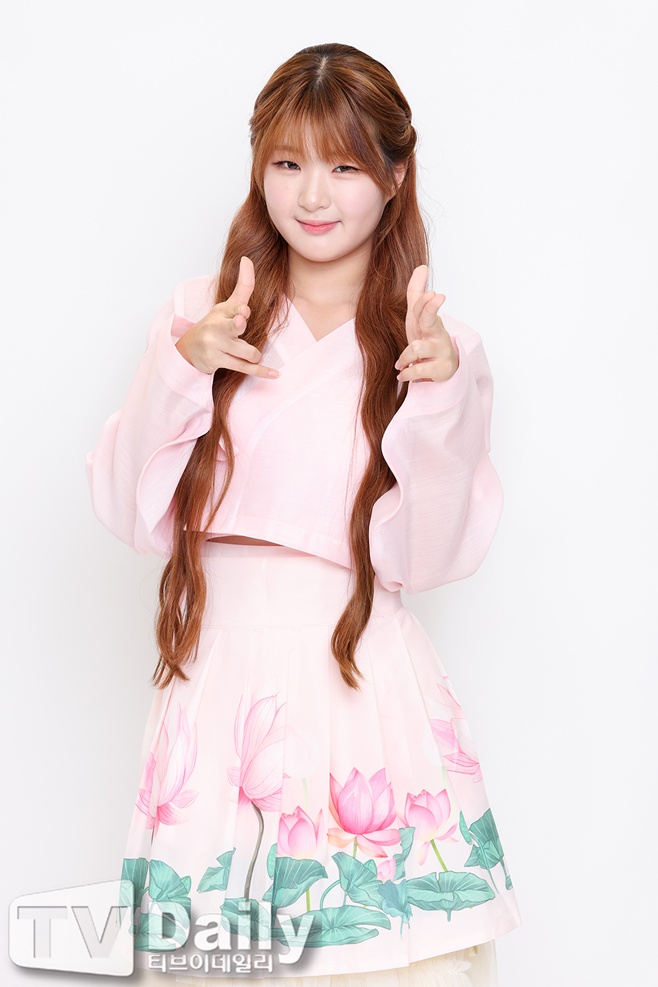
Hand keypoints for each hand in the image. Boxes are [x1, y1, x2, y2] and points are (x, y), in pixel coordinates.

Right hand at [175, 256, 279, 377]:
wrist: (189, 349)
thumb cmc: (214, 325)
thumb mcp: (226, 305)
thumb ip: (243, 286)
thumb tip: (247, 259)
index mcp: (223, 310)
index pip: (235, 304)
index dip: (241, 308)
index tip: (244, 308)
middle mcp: (218, 326)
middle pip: (233, 325)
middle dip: (237, 323)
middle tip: (240, 319)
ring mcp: (217, 345)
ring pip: (248, 352)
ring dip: (254, 355)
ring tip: (249, 354)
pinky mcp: (218, 361)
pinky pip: (244, 368)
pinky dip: (261, 372)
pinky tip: (275, 375)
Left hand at [394, 265, 458, 382]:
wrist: (442, 367)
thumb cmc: (427, 337)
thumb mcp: (419, 316)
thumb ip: (417, 293)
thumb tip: (421, 266)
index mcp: (429, 320)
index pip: (426, 307)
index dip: (428, 301)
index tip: (434, 293)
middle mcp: (436, 333)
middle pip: (431, 319)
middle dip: (430, 309)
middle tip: (435, 296)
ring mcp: (439, 351)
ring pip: (419, 348)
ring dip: (406, 355)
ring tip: (401, 363)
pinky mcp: (439, 369)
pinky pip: (420, 370)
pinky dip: (408, 372)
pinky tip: (402, 373)